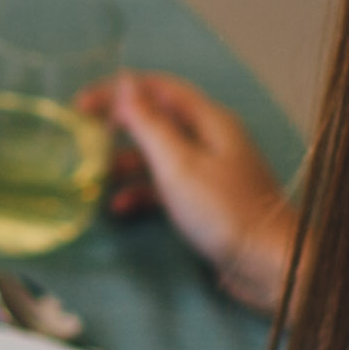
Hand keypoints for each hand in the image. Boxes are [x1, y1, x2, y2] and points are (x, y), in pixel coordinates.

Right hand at [79, 70, 296, 311]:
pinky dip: (140, 193)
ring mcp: (209, 171)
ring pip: (158, 155)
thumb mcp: (178, 164)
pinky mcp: (205, 201)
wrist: (268, 264)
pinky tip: (119, 208)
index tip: (79, 105)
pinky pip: (165, 186)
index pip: (157, 88)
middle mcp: (210, 139)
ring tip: (94, 177)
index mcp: (209, 120)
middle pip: (156, 120)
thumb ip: (149, 124)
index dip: (117, 91)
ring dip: (125, 163)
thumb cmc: (224, 211)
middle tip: (81, 139)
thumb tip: (125, 85)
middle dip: (117, 127)